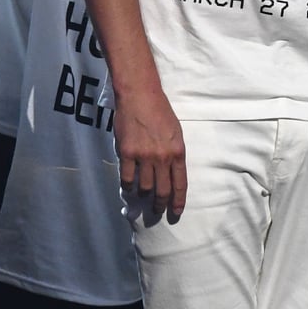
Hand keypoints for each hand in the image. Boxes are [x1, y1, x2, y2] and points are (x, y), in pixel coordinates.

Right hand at [114, 86, 186, 219]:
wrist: (140, 96)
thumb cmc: (160, 111)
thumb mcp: (176, 133)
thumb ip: (174, 153)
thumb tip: (170, 172)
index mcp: (178, 152)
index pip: (180, 183)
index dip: (178, 201)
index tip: (176, 212)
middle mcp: (162, 157)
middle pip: (162, 190)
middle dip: (160, 205)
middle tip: (158, 211)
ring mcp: (144, 156)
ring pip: (144, 187)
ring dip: (143, 196)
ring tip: (142, 199)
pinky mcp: (127, 153)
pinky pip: (127, 178)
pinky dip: (127, 186)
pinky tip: (128, 188)